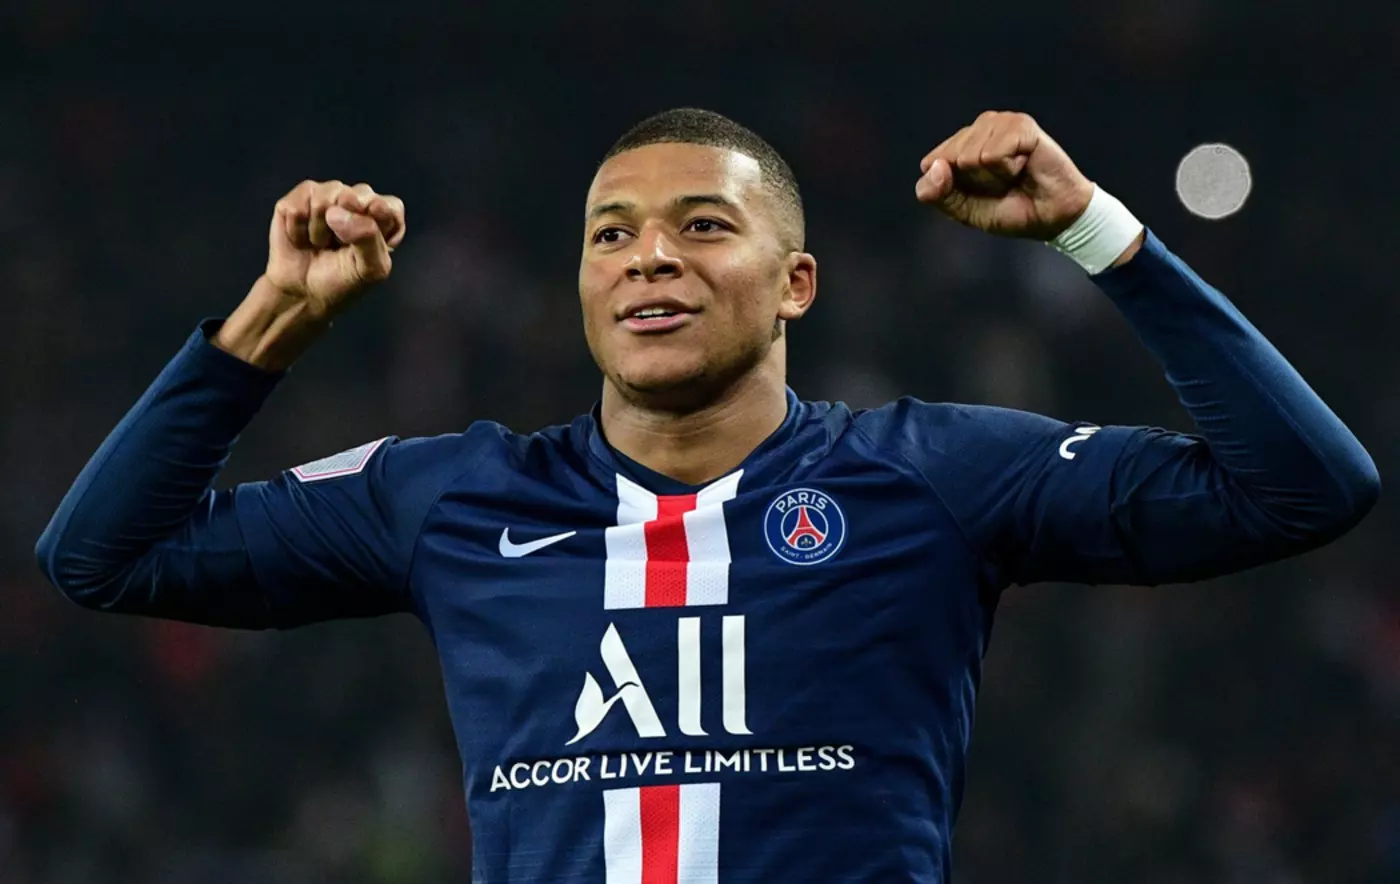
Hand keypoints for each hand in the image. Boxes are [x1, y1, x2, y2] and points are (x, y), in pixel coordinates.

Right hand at [266, 180, 406, 319]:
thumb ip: (368, 238)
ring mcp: (326, 195)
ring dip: (318, 231)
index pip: (390, 206)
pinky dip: (297, 231)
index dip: (376, 221)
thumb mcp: (369, 270)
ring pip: (323, 199)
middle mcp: (356, 200)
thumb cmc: (340, 281)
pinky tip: (301, 238)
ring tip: (320, 244)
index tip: (364, 244)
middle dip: (344, 229)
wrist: (302, 293)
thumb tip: (340, 212)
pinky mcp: (298, 198)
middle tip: (339, 246)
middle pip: (354, 196)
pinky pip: (297, 206)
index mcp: (382, 218)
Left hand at [915, 111, 1094, 240]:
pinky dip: (1008, 169)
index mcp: (958, 145)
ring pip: (970, 156)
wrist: (1052, 218)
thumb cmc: (1010, 210)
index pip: (930, 164)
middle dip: (975, 183)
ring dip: (993, 177)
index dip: (952, 189)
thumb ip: (936, 194)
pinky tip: (1024, 165)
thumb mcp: (963, 210)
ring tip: (1015, 175)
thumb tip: (934, 166)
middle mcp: (977, 128)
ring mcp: (999, 122)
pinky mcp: (1020, 124)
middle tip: (1002, 185)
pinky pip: (993, 154)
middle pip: (950, 161)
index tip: (980, 193)